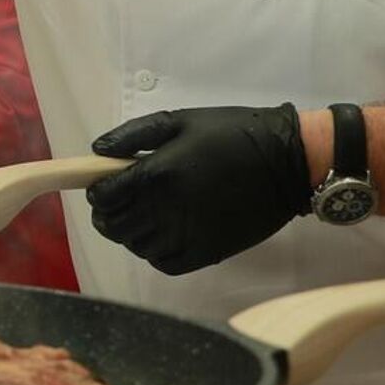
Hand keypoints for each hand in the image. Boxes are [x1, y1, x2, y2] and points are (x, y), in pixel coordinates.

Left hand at [85, 105, 311, 274]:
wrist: (287, 161)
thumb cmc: (233, 133)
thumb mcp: (180, 121)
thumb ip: (134, 135)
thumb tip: (98, 152)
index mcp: (157, 174)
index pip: (104, 197)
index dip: (97, 192)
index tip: (103, 185)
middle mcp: (167, 210)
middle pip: (114, 226)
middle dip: (108, 214)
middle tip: (118, 202)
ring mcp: (187, 236)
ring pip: (136, 246)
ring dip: (130, 233)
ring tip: (142, 215)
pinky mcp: (207, 253)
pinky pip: (164, 263)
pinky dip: (154, 252)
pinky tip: (163, 233)